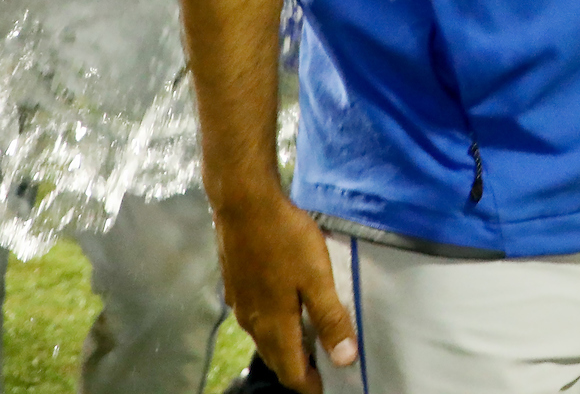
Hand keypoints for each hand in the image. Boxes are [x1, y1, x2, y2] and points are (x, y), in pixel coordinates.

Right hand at [212, 191, 356, 392]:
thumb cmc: (285, 238)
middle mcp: (252, 321)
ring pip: (263, 338)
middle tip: (321, 367)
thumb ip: (331, 319)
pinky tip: (284, 308)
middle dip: (297, 369)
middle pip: (275, 358)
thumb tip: (345, 360)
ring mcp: (240, 302)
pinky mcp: (235, 284)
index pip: (290, 372)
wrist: (244, 203)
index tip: (328, 385)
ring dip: (283, 346)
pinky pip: (254, 317)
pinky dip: (271, 325)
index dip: (310, 384)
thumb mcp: (317, 277)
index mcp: (273, 325)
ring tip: (307, 341)